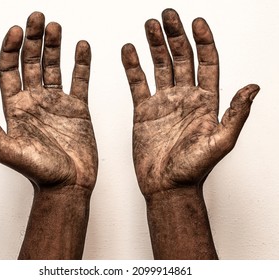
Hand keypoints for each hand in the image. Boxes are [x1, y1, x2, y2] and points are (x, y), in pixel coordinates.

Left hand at [0, 12, 97, 190]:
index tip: (16, 30)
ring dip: (55, 47)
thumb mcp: (8, 151)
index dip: (10, 48)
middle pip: (31, 63)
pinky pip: (80, 80)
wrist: (68, 185)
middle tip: (38, 18)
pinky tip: (82, 47)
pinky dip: (82, 63)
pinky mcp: (78, 108)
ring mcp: (57, 103)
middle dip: (33, 39)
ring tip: (56, 27)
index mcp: (16, 108)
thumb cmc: (39, 173)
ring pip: (54, 68)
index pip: (9, 70)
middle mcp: (35, 101)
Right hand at [122, 9, 258, 194]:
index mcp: (205, 102)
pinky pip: (137, 83)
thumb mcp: (221, 142)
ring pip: (160, 66)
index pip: (207, 63)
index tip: (197, 22)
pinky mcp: (144, 111)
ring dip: (155, 46)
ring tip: (149, 27)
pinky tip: (129, 52)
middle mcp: (185, 98)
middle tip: (167, 16)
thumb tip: (253, 88)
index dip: (204, 41)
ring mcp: (163, 103)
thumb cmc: (193, 169)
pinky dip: (132, 67)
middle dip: (175, 35)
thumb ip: (235, 113)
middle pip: (182, 58)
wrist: (167, 185)